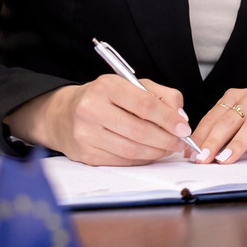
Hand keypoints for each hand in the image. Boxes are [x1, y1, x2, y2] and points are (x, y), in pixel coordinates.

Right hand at [4, 75, 191, 165]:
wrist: (63, 114)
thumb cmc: (104, 98)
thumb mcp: (132, 85)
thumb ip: (161, 95)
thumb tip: (180, 117)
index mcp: (106, 87)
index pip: (145, 104)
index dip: (168, 119)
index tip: (183, 128)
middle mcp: (91, 109)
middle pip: (139, 130)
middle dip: (166, 140)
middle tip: (180, 143)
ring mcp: (86, 134)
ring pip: (131, 149)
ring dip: (156, 152)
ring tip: (168, 149)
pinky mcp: (85, 154)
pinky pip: (121, 161)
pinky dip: (141, 160)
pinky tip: (150, 154)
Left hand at [190, 82, 246, 163]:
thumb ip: (228, 126)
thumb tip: (201, 151)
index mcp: (239, 96)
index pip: (215, 115)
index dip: (201, 134)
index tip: (189, 153)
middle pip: (231, 119)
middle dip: (214, 139)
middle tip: (202, 158)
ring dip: (237, 143)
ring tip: (225, 160)